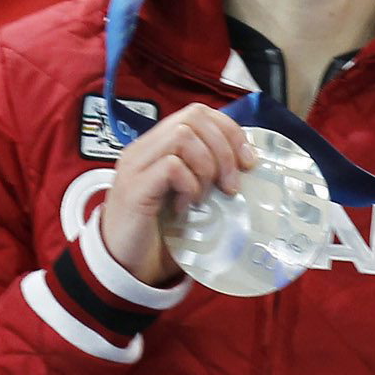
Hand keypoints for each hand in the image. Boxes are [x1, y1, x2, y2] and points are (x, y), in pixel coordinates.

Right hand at [98, 105, 255, 288]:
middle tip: (230, 185)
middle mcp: (143, 149)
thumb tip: (250, 162)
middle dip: (224, 149)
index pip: (198, 113)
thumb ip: (209, 171)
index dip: (230, 131)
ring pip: (183, 136)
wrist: (125, 262)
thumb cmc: (160, 228)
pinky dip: (189, 186)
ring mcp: (135, 167)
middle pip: (193, 117)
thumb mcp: (190, 192)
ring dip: (207, 167)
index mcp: (157, 146)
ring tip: (205, 196)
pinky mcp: (133, 189)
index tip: (248, 161)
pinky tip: (186, 207)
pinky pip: (171, 167)